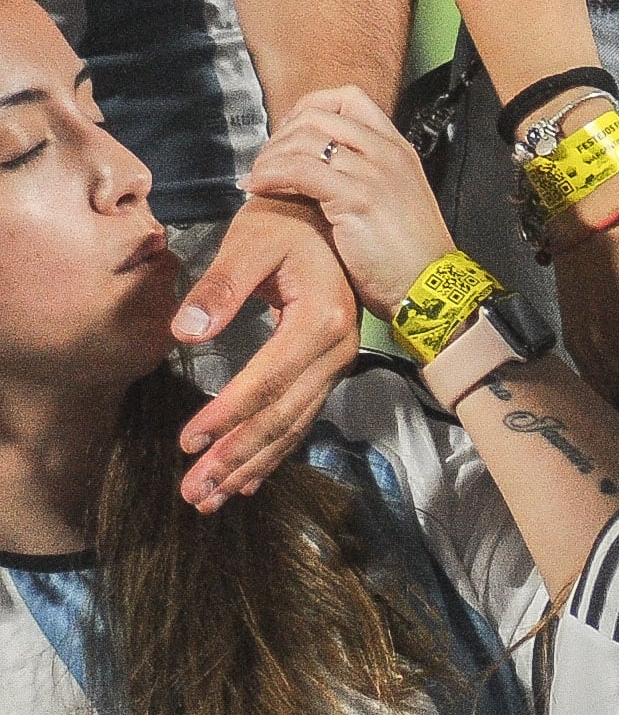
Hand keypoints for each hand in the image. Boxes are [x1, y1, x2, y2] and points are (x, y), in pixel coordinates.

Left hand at [163, 194, 364, 508]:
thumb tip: (186, 332)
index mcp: (320, 321)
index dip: (228, 414)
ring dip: (251, 465)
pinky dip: (273, 452)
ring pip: (293, 426)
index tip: (188, 442)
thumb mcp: (249, 244)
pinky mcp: (327, 370)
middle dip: (236, 456)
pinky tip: (249, 479)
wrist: (326, 218)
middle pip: (282, 415)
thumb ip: (219, 287)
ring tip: (212, 497)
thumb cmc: (285, 225)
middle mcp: (337, 352)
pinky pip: (301, 419)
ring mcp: (336, 365)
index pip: (268, 380)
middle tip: (196, 491)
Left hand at [234, 89, 452, 321]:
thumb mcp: (391, 201)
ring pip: (304, 139)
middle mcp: (387, 153)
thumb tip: (318, 166)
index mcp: (397, 149)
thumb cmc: (407, 256)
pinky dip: (270, 176)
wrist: (429, 287)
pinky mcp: (357, 197)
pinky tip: (259, 190)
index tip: (290, 137)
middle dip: (280, 135)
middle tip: (265, 163)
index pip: (348, 99)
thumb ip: (364, 176)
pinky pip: (298, 169)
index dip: (309, 110)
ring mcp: (374, 172)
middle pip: (318, 114)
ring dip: (269, 157)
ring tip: (258, 179)